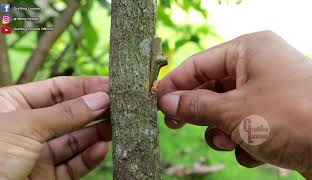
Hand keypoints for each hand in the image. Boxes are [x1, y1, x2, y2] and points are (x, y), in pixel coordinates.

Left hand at [0, 76, 110, 179]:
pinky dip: (89, 157)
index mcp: (12, 105)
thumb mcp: (25, 125)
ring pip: (74, 140)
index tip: (111, 84)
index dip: (85, 86)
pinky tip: (102, 148)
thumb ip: (66, 113)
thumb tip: (100, 98)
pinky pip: (72, 165)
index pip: (57, 89)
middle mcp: (27, 128)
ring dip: (97, 132)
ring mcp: (37, 154)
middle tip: (121, 105)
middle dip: (94, 109)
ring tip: (118, 125)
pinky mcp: (46, 178)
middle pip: (69, 114)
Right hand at [158, 31, 311, 175]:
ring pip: (225, 110)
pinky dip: (242, 140)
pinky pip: (244, 124)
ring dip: (221, 130)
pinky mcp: (275, 115)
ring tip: (231, 140)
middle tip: (176, 123)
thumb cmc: (291, 117)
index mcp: (248, 51)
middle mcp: (258, 66)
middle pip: (211, 87)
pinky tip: (254, 151)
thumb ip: (195, 105)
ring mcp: (267, 92)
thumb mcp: (233, 111)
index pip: (198, 64)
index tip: (155, 102)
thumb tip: (166, 103)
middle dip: (198, 110)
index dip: (174, 84)